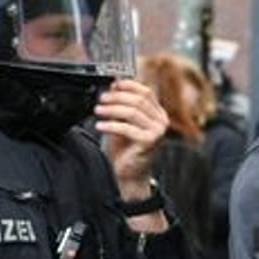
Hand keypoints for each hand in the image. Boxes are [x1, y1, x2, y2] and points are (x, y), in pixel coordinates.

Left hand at [95, 79, 168, 196]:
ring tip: (98, 111)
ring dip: (112, 110)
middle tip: (101, 99)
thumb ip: (121, 106)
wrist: (129, 173)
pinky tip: (100, 126)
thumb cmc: (125, 150)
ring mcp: (157, 131)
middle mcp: (161, 120)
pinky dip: (111, 125)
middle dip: (117, 97)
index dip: (129, 86)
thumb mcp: (122, 122)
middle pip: (139, 100)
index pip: (146, 92)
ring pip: (133, 112)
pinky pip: (128, 128)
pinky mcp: (150, 142)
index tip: (112, 85)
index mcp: (157, 113)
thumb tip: (113, 86)